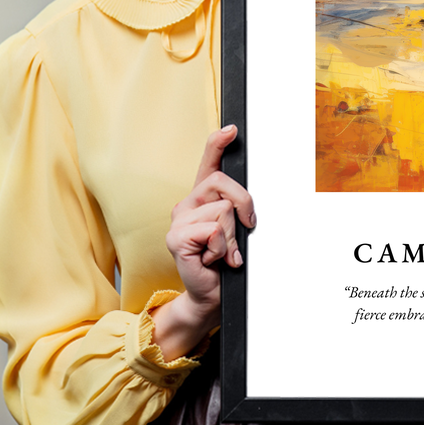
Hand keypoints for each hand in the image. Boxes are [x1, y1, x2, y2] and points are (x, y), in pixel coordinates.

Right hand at [151, 125, 255, 359]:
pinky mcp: (176, 238)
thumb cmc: (225, 262)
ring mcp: (178, 220)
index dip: (218, 143)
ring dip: (232, 237)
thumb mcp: (236, 230)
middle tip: (244, 230)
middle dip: (244, 205)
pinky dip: (222, 248)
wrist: (211, 295)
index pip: (208, 163)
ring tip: (223, 252)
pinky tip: (213, 260)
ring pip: (223, 210)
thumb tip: (247, 202)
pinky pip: (213, 230)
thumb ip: (237, 210)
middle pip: (223, 183)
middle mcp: (187, 204)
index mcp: (202, 198)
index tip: (232, 129)